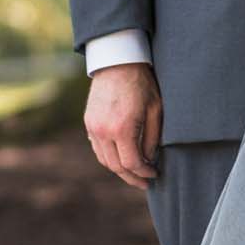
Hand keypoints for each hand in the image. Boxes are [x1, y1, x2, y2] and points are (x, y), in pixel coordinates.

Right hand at [85, 62, 162, 187]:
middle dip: (132, 177)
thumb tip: (149, 159)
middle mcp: (104, 131)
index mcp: (122, 128)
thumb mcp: (155, 109)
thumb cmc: (141, 84)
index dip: (144, 173)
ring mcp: (93, 127)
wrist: (117, 62)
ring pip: (104, 160)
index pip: (132, 164)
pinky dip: (108, 157)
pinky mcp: (88, 122)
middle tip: (145, 182)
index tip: (154, 174)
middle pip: (116, 166)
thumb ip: (152, 138)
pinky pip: (97, 148)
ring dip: (119, 169)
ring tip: (134, 172)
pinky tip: (120, 157)